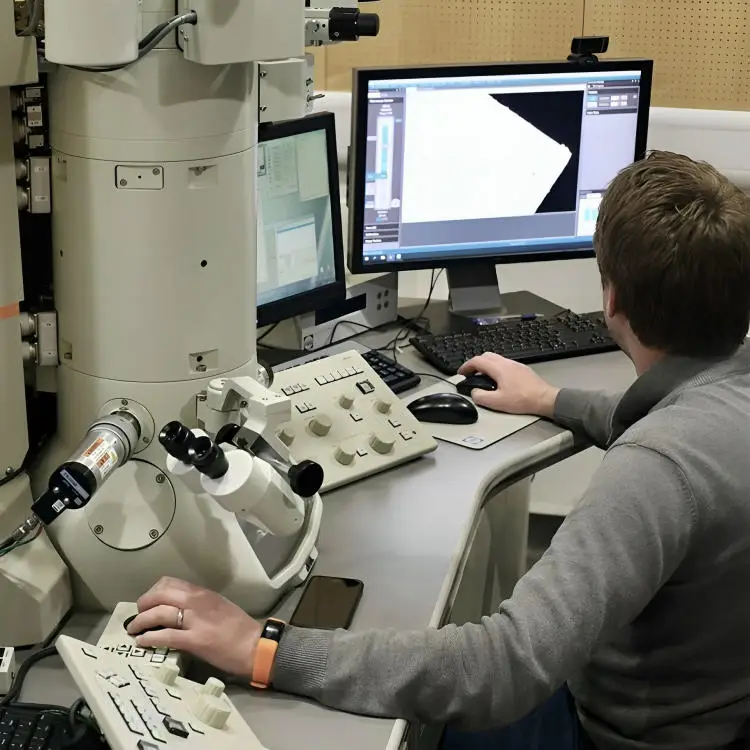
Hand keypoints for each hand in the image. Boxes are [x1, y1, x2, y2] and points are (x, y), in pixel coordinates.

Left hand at [127, 577, 260, 679]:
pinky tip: (142, 642)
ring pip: (159, 613)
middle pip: (160, 594)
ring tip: (133, 629)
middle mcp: (197, 602)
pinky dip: (150, 638)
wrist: (254, 645)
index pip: (171, 583)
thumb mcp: (219, 606)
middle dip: (144, 603)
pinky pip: (165, 636)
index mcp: (203, 593)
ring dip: (141, 621)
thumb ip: (199, 605)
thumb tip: (178, 609)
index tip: (148, 601)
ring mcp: (195, 620)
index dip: (153, 590)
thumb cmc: (240, 628)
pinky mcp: (194, 640)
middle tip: (137, 614)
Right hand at [458, 352, 559, 416]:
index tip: (461, 373)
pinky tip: (498, 380)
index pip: (477, 361)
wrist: (544, 399)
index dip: (466, 366)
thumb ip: (481, 397)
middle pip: (486, 356)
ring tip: (482, 378)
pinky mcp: (522, 369)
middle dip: (475, 364)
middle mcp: (507, 363)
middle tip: (470, 374)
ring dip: (486, 365)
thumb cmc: (523, 400)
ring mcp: (515, 364)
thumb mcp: (497, 402)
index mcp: (499, 368)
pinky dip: (496, 368)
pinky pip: (505, 363)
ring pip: (496, 358)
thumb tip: (474, 393)